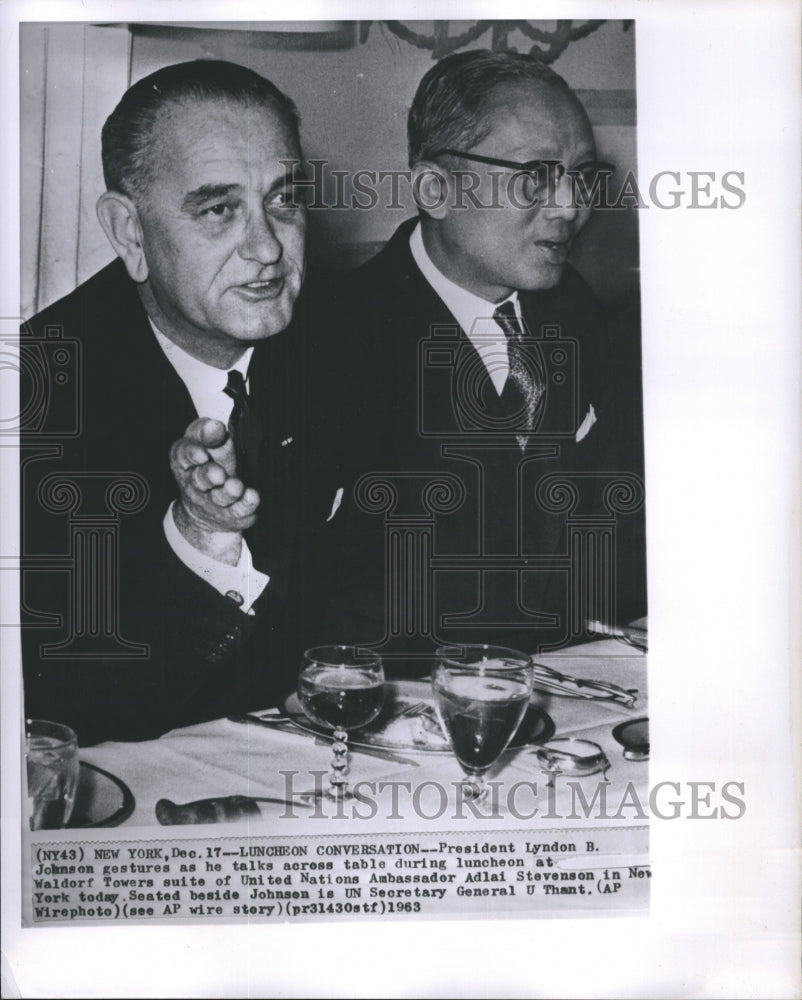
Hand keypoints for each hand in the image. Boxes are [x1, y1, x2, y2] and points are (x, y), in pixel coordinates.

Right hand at [170, 418, 259, 563]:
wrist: (207, 510)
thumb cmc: (209, 465)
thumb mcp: (205, 445)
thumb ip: (208, 433)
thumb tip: (214, 426)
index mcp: (185, 463)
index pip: (183, 456)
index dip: (192, 454)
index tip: (202, 452)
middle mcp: (196, 484)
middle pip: (200, 480)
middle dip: (209, 476)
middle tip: (218, 474)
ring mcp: (214, 502)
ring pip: (220, 497)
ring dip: (229, 492)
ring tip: (236, 486)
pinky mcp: (232, 514)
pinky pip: (239, 510)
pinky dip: (246, 504)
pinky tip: (252, 496)